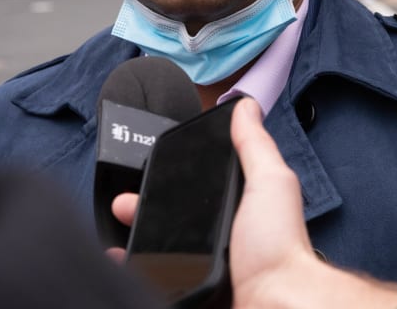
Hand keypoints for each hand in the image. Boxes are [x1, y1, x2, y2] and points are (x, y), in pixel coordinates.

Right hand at [112, 99, 396, 307]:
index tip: (147, 173)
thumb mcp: (269, 185)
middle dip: (143, 211)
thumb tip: (248, 107)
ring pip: (161, 254)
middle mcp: (224, 244)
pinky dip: (139, 274)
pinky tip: (125, 265)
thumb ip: (256, 147)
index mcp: (240, 215)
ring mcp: (206, 273)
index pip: (199, 193)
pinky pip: (157, 282)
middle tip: (122, 206)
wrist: (274, 305)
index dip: (171, 181)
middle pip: (173, 223)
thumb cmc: (279, 251)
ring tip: (117, 238)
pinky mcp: (193, 295)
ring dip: (136, 245)